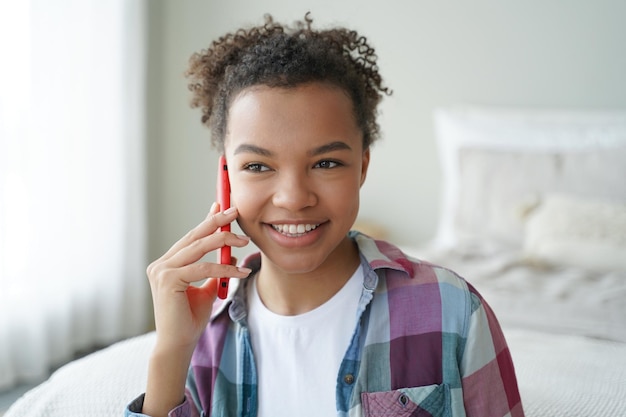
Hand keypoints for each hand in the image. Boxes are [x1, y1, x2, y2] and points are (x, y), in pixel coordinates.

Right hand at [146, 203, 251, 354]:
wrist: (178, 343)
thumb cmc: (190, 318)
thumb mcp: (206, 288)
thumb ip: (214, 269)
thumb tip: (230, 251)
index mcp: (167, 264)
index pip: (190, 237)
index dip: (207, 220)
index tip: (222, 206)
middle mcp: (161, 264)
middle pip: (194, 236)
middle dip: (216, 222)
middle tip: (235, 211)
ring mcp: (161, 271)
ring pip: (199, 248)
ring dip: (225, 241)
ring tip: (245, 241)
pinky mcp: (168, 280)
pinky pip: (203, 268)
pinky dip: (225, 267)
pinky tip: (241, 270)